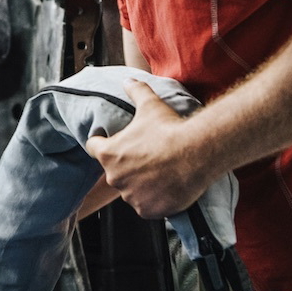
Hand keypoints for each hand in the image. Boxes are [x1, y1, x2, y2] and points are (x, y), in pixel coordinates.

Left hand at [85, 80, 218, 218]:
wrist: (197, 152)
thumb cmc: (170, 129)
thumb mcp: (150, 105)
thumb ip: (136, 91)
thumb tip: (128, 80)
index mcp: (108, 154)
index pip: (94, 148)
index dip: (102, 143)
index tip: (112, 142)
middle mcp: (115, 177)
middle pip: (115, 171)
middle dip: (127, 166)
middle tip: (147, 158)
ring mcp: (130, 196)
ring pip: (131, 190)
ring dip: (141, 184)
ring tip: (160, 173)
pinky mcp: (147, 210)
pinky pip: (146, 206)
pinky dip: (153, 200)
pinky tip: (166, 188)